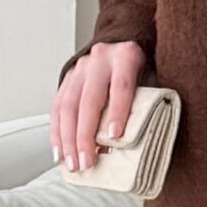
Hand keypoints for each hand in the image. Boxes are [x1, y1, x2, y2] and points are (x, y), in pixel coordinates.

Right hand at [51, 39, 145, 172]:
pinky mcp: (66, 79)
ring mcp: (79, 69)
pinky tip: (60, 152)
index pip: (121, 86)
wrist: (121, 43)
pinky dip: (57, 133)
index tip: (114, 136)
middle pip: (88, 100)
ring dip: (67, 139)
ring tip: (72, 163)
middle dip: (85, 135)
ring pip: (68, 106)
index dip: (117, 112)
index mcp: (125, 57)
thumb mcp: (149, 80)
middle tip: (86, 162)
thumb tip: (135, 145)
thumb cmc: (138, 69)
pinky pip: (57, 108)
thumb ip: (143, 106)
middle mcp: (99, 61)